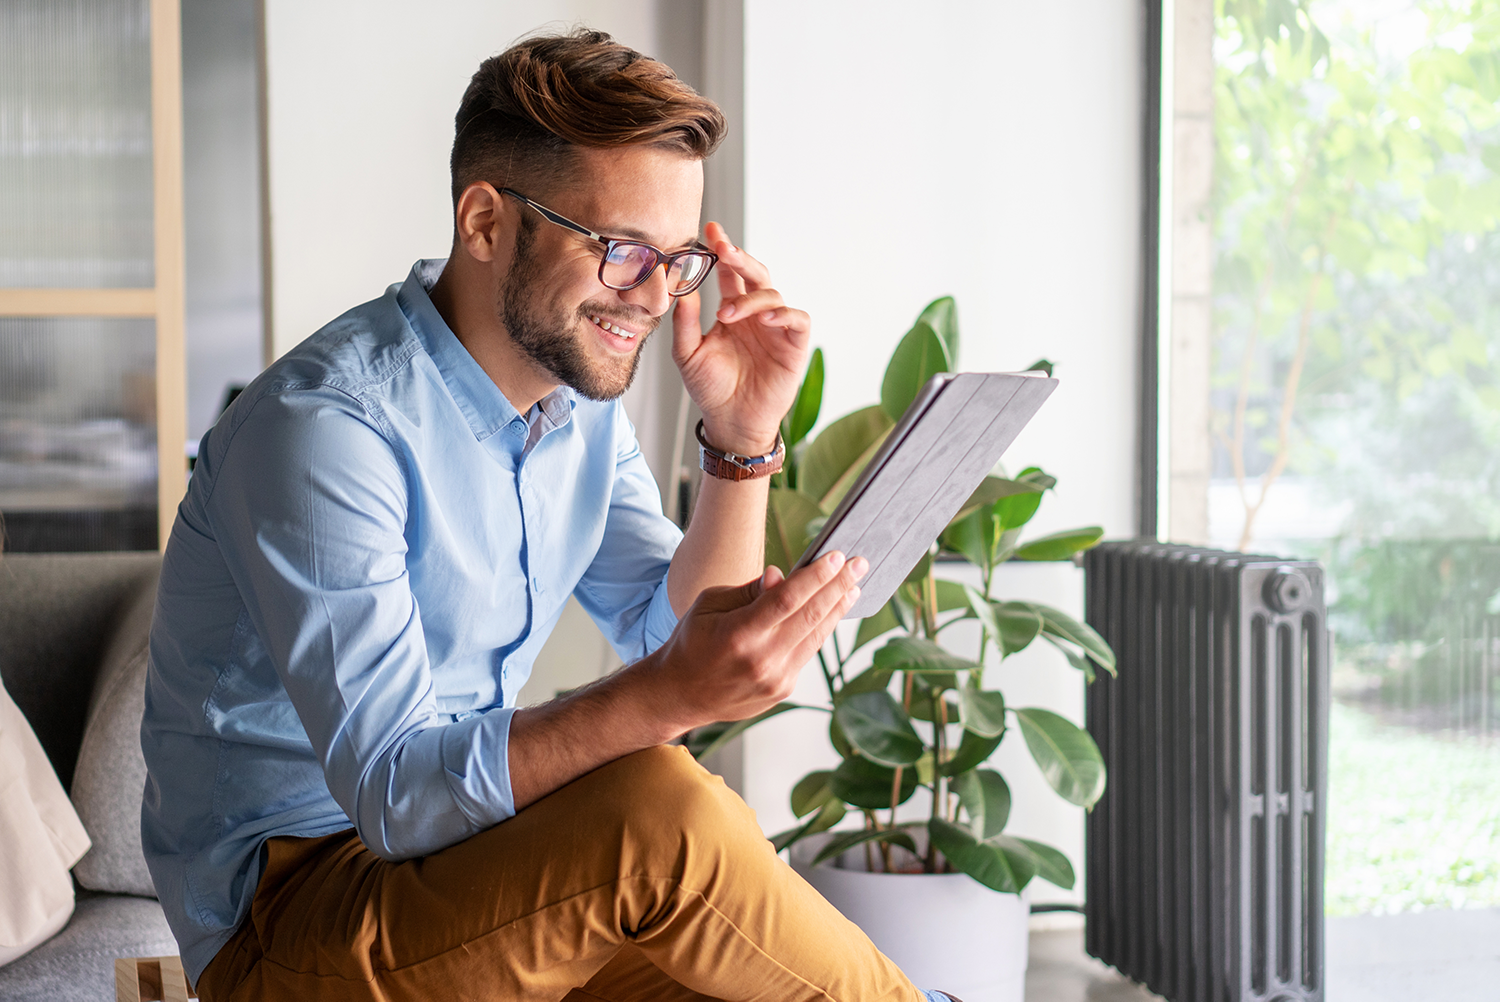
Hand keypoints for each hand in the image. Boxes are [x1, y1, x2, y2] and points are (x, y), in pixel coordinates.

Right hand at [641, 551, 867, 734]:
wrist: (679, 694)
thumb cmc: (692, 641)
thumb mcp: (709, 605)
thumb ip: (750, 592)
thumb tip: (782, 576)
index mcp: (738, 634)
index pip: (787, 598)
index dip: (816, 576)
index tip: (837, 556)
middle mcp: (761, 659)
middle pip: (811, 616)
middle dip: (839, 586)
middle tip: (859, 564)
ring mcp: (775, 679)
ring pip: (816, 636)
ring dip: (837, 609)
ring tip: (854, 586)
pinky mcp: (782, 690)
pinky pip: (807, 653)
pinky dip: (820, 630)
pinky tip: (831, 612)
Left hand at [671, 222, 810, 455]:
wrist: (730, 422)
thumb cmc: (711, 388)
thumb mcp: (688, 354)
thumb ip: (685, 323)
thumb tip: (682, 292)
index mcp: (732, 311)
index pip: (730, 274)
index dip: (723, 251)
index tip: (710, 231)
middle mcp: (755, 315)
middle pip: (755, 274)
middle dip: (740, 258)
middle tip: (724, 249)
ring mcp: (776, 328)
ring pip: (773, 295)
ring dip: (751, 298)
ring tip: (729, 314)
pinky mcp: (793, 345)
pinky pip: (797, 320)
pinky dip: (784, 314)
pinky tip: (767, 317)